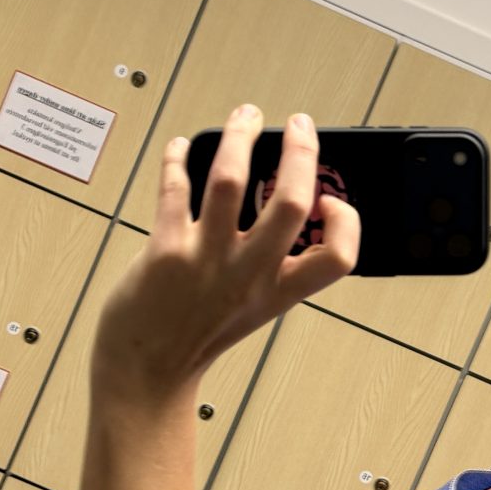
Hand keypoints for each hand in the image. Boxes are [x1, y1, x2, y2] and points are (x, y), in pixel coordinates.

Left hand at [92, 105, 360, 399]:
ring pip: (230, 181)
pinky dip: (178, 158)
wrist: (146, 373)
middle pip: (290, 202)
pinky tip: (182, 146)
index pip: (338, 257)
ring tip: (245, 116)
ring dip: (240, 137)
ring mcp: (205, 261)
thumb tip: (279, 202)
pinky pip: (175, 188)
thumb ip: (270, 265)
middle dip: (300, 152)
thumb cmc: (195, 336)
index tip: (328, 202)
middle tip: (299, 125)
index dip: (345, 222)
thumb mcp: (251, 308)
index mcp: (277, 291)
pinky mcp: (164, 251)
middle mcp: (248, 275)